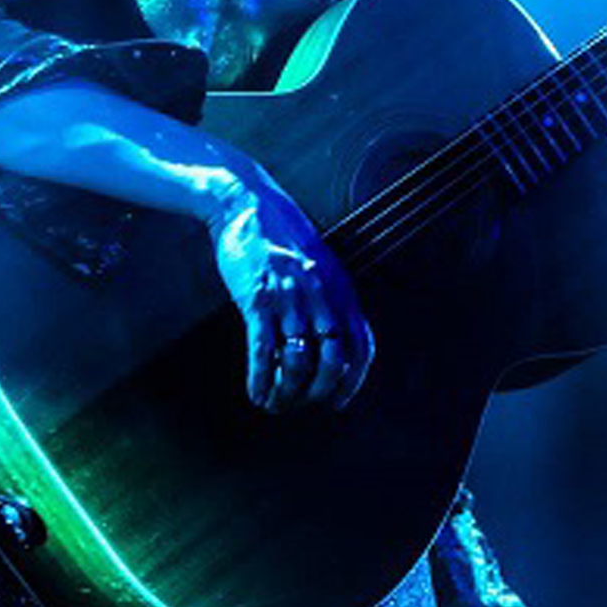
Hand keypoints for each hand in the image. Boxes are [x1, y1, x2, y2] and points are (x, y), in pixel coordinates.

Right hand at [203, 161, 374, 411]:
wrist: (246, 203)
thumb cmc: (281, 235)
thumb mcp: (320, 265)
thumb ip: (330, 299)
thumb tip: (335, 338)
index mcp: (339, 288)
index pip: (360, 346)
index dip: (353, 381)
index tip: (339, 400)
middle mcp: (320, 295)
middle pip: (332, 360)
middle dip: (318, 391)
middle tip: (302, 403)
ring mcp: (289, 298)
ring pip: (297, 361)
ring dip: (287, 391)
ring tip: (275, 403)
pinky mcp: (257, 299)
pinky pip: (263, 350)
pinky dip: (260, 379)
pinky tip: (256, 393)